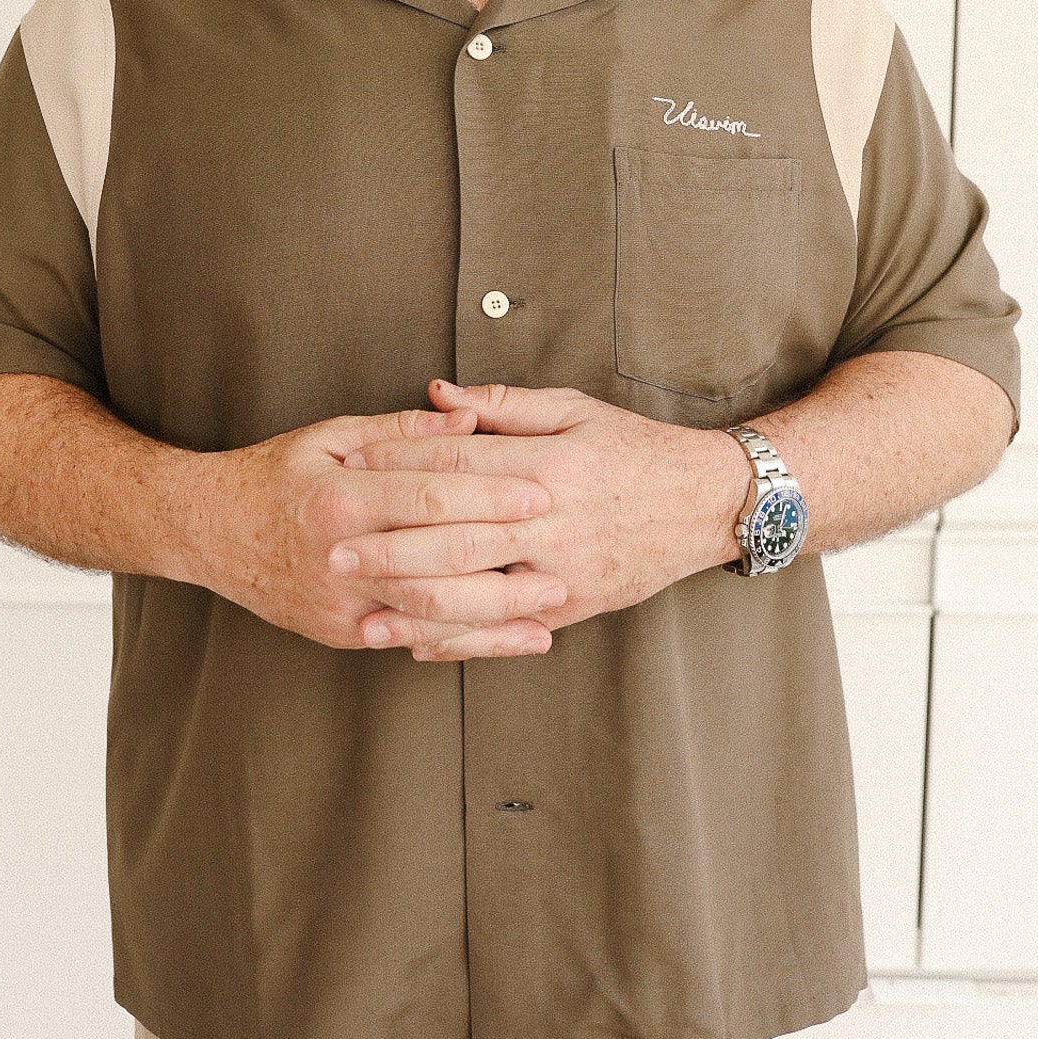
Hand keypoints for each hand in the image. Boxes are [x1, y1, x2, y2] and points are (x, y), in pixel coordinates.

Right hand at [196, 403, 565, 655]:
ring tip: (547, 610)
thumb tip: (468, 419)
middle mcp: (339, 554)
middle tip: (562, 560)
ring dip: (494, 616)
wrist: (208, 532)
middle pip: (437, 562)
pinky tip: (502, 639)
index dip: (490, 494)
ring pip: (429, 614)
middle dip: (505, 562)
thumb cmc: (276, 475)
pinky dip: (462, 642)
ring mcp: (339, 602)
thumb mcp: (331, 434)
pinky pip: (411, 639)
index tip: (541, 492)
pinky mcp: (342, 633)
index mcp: (340, 496)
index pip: (429, 495)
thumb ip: (403, 430)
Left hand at [337, 380, 752, 658]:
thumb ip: (502, 406)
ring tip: (361, 611)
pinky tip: (415, 642)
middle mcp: (554, 521)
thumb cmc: (634, 449)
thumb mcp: (574, 409)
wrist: (705, 502)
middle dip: (389, 546)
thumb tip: (437, 396)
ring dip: (413, 607)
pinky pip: (504, 629)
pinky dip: (458, 641)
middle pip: (457, 537)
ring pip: (477, 596)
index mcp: (550, 464)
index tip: (351, 465)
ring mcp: (563, 570)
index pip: (459, 465)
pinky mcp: (571, 606)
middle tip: (332, 551)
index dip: (400, 465)